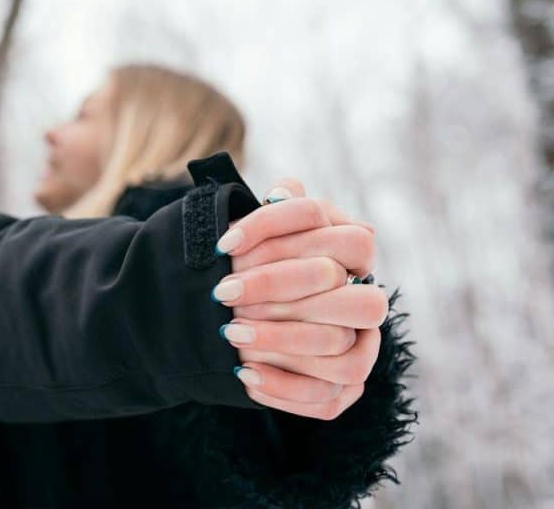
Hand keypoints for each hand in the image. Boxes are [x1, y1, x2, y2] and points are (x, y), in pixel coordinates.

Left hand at [213, 178, 383, 419]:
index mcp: (353, 256)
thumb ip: (273, 214)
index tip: (223, 244)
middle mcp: (366, 302)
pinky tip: (242, 374)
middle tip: (223, 293)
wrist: (234, 321)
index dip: (276, 229)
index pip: (343, 235)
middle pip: (350, 295)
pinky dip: (282, 388)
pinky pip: (325, 399)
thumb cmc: (249, 268)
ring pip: (340, 349)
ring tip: (228, 333)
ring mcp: (361, 349)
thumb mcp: (255, 240)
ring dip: (279, 340)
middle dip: (278, 288)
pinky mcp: (342, 390)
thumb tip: (285, 189)